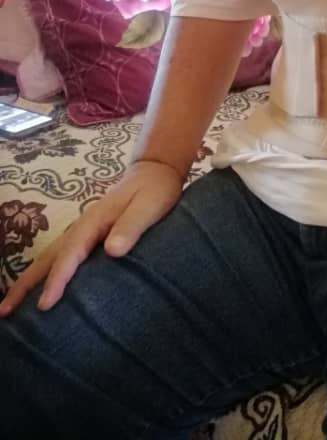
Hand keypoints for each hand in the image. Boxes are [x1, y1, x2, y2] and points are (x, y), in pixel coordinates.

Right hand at [0, 159, 182, 316]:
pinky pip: (59, 258)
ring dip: (28, 282)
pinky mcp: (86, 237)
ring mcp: (81, 231)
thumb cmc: (155, 189)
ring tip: (7, 308)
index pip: (70, 254)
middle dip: (25, 285)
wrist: (154, 171)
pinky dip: (43, 275)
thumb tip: (112, 250)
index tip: (44, 305)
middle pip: (48, 258)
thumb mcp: (149, 205)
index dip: (57, 280)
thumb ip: (131, 226)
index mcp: (94, 222)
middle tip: (3, 312)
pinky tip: (38, 291)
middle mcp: (81, 227)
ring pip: (49, 259)